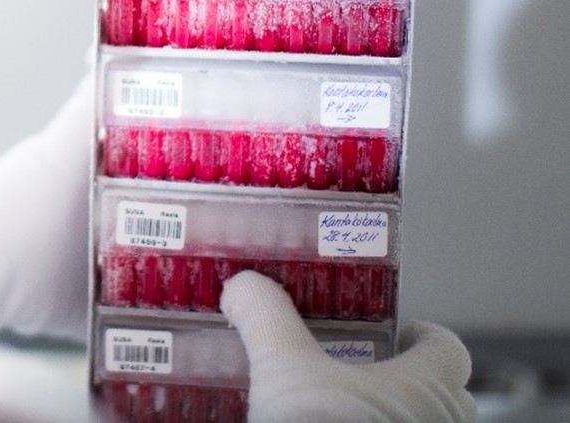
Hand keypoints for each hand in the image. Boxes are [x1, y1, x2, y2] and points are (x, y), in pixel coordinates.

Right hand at [220, 270, 475, 421]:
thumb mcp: (282, 366)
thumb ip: (266, 317)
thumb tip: (244, 284)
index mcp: (425, 385)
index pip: (449, 350)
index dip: (426, 337)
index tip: (400, 332)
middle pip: (450, 396)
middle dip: (419, 382)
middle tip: (374, 373)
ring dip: (406, 416)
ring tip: (356, 411)